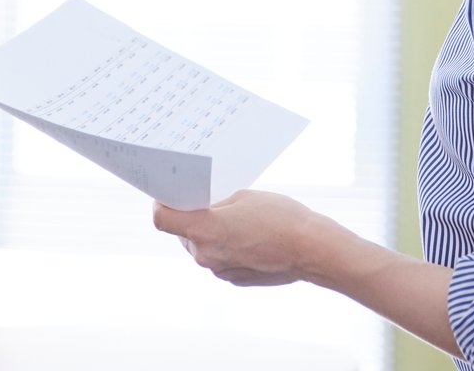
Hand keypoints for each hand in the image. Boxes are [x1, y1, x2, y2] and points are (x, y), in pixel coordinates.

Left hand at [151, 190, 325, 286]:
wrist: (311, 249)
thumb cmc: (280, 216)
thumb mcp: (244, 197)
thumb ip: (218, 204)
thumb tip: (206, 209)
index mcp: (204, 230)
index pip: (163, 219)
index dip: (162, 204)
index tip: (168, 195)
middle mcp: (205, 254)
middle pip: (183, 233)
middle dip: (192, 218)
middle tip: (209, 202)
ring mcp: (219, 270)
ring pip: (202, 247)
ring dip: (210, 233)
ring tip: (235, 220)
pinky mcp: (233, 279)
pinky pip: (220, 259)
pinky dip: (227, 248)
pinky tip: (248, 237)